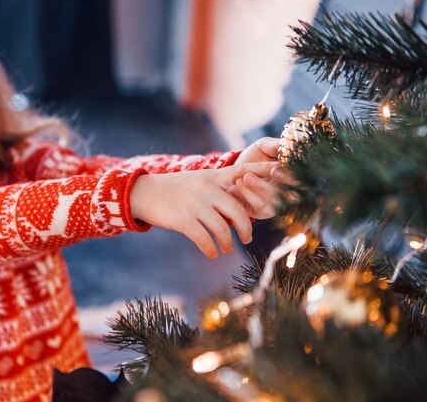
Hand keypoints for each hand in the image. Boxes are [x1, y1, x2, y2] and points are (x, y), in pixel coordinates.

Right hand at [130, 162, 275, 259]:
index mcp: (213, 176)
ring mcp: (195, 204)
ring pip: (222, 228)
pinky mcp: (182, 220)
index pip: (244, 171)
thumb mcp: (198, 180)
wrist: (143, 192)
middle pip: (238, 209)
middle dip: (246, 228)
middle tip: (247, 238)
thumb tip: (241, 207)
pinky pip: (204, 239)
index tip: (282, 173)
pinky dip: (211, 250)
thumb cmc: (175, 189)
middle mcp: (207, 188)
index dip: (264, 172)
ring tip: (225, 248)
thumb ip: (219, 188)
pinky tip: (212, 254)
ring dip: (227, 242)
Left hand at [228, 137, 296, 218]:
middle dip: (275, 183)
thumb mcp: (264, 146)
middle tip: (256, 175)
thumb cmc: (255, 156)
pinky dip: (249, 196)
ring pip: (276, 201)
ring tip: (244, 178)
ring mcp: (279, 203)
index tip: (274, 169)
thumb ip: (276, 145)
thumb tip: (290, 144)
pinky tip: (238, 184)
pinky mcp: (265, 212)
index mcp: (294, 175)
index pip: (301, 179)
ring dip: (260, 188)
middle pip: (291, 194)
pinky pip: (262, 207)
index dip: (289, 176)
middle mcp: (290, 191)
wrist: (234, 169)